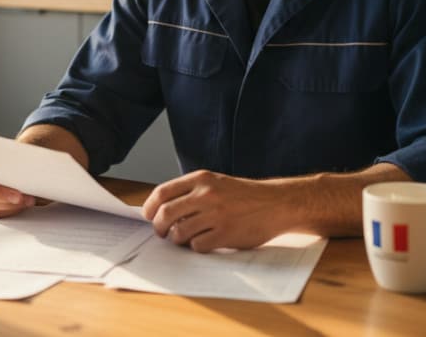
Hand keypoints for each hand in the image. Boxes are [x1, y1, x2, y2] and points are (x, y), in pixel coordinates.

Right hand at [0, 149, 34, 218]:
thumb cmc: (2, 155)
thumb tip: (23, 161)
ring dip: (8, 205)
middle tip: (18, 196)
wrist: (0, 163)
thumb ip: (5, 155)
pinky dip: (6, 210)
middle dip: (1, 194)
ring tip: (26, 201)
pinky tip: (19, 206)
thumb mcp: (1, 150)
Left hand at [141, 170, 293, 252]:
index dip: (150, 207)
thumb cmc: (244, 195)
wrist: (276, 203)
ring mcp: (215, 215)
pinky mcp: (225, 234)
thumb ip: (192, 192)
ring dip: (177, 239)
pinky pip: (197, 245)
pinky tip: (204, 241)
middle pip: (165, 214)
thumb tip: (162, 209)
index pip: (162, 192)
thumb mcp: (216, 182)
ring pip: (178, 233)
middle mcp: (206, 195)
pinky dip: (196, 247)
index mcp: (201, 179)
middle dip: (158, 227)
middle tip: (161, 232)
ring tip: (184, 238)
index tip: (149, 215)